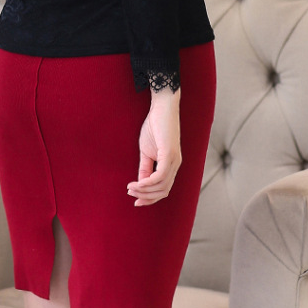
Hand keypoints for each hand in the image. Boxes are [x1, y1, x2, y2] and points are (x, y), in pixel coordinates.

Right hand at [127, 89, 181, 205]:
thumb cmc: (154, 126)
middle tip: (131, 194)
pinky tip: (138, 183)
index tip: (136, 200)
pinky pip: (160, 176)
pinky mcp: (170, 154)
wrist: (161, 107)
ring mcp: (174, 160)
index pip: (163, 189)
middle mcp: (176, 165)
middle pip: (163, 191)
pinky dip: (148, 182)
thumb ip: (146, 167)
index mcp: (171, 165)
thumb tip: (141, 183)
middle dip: (146, 197)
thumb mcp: (147, 151)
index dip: (150, 198)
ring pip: (162, 186)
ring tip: (131, 188)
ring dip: (145, 190)